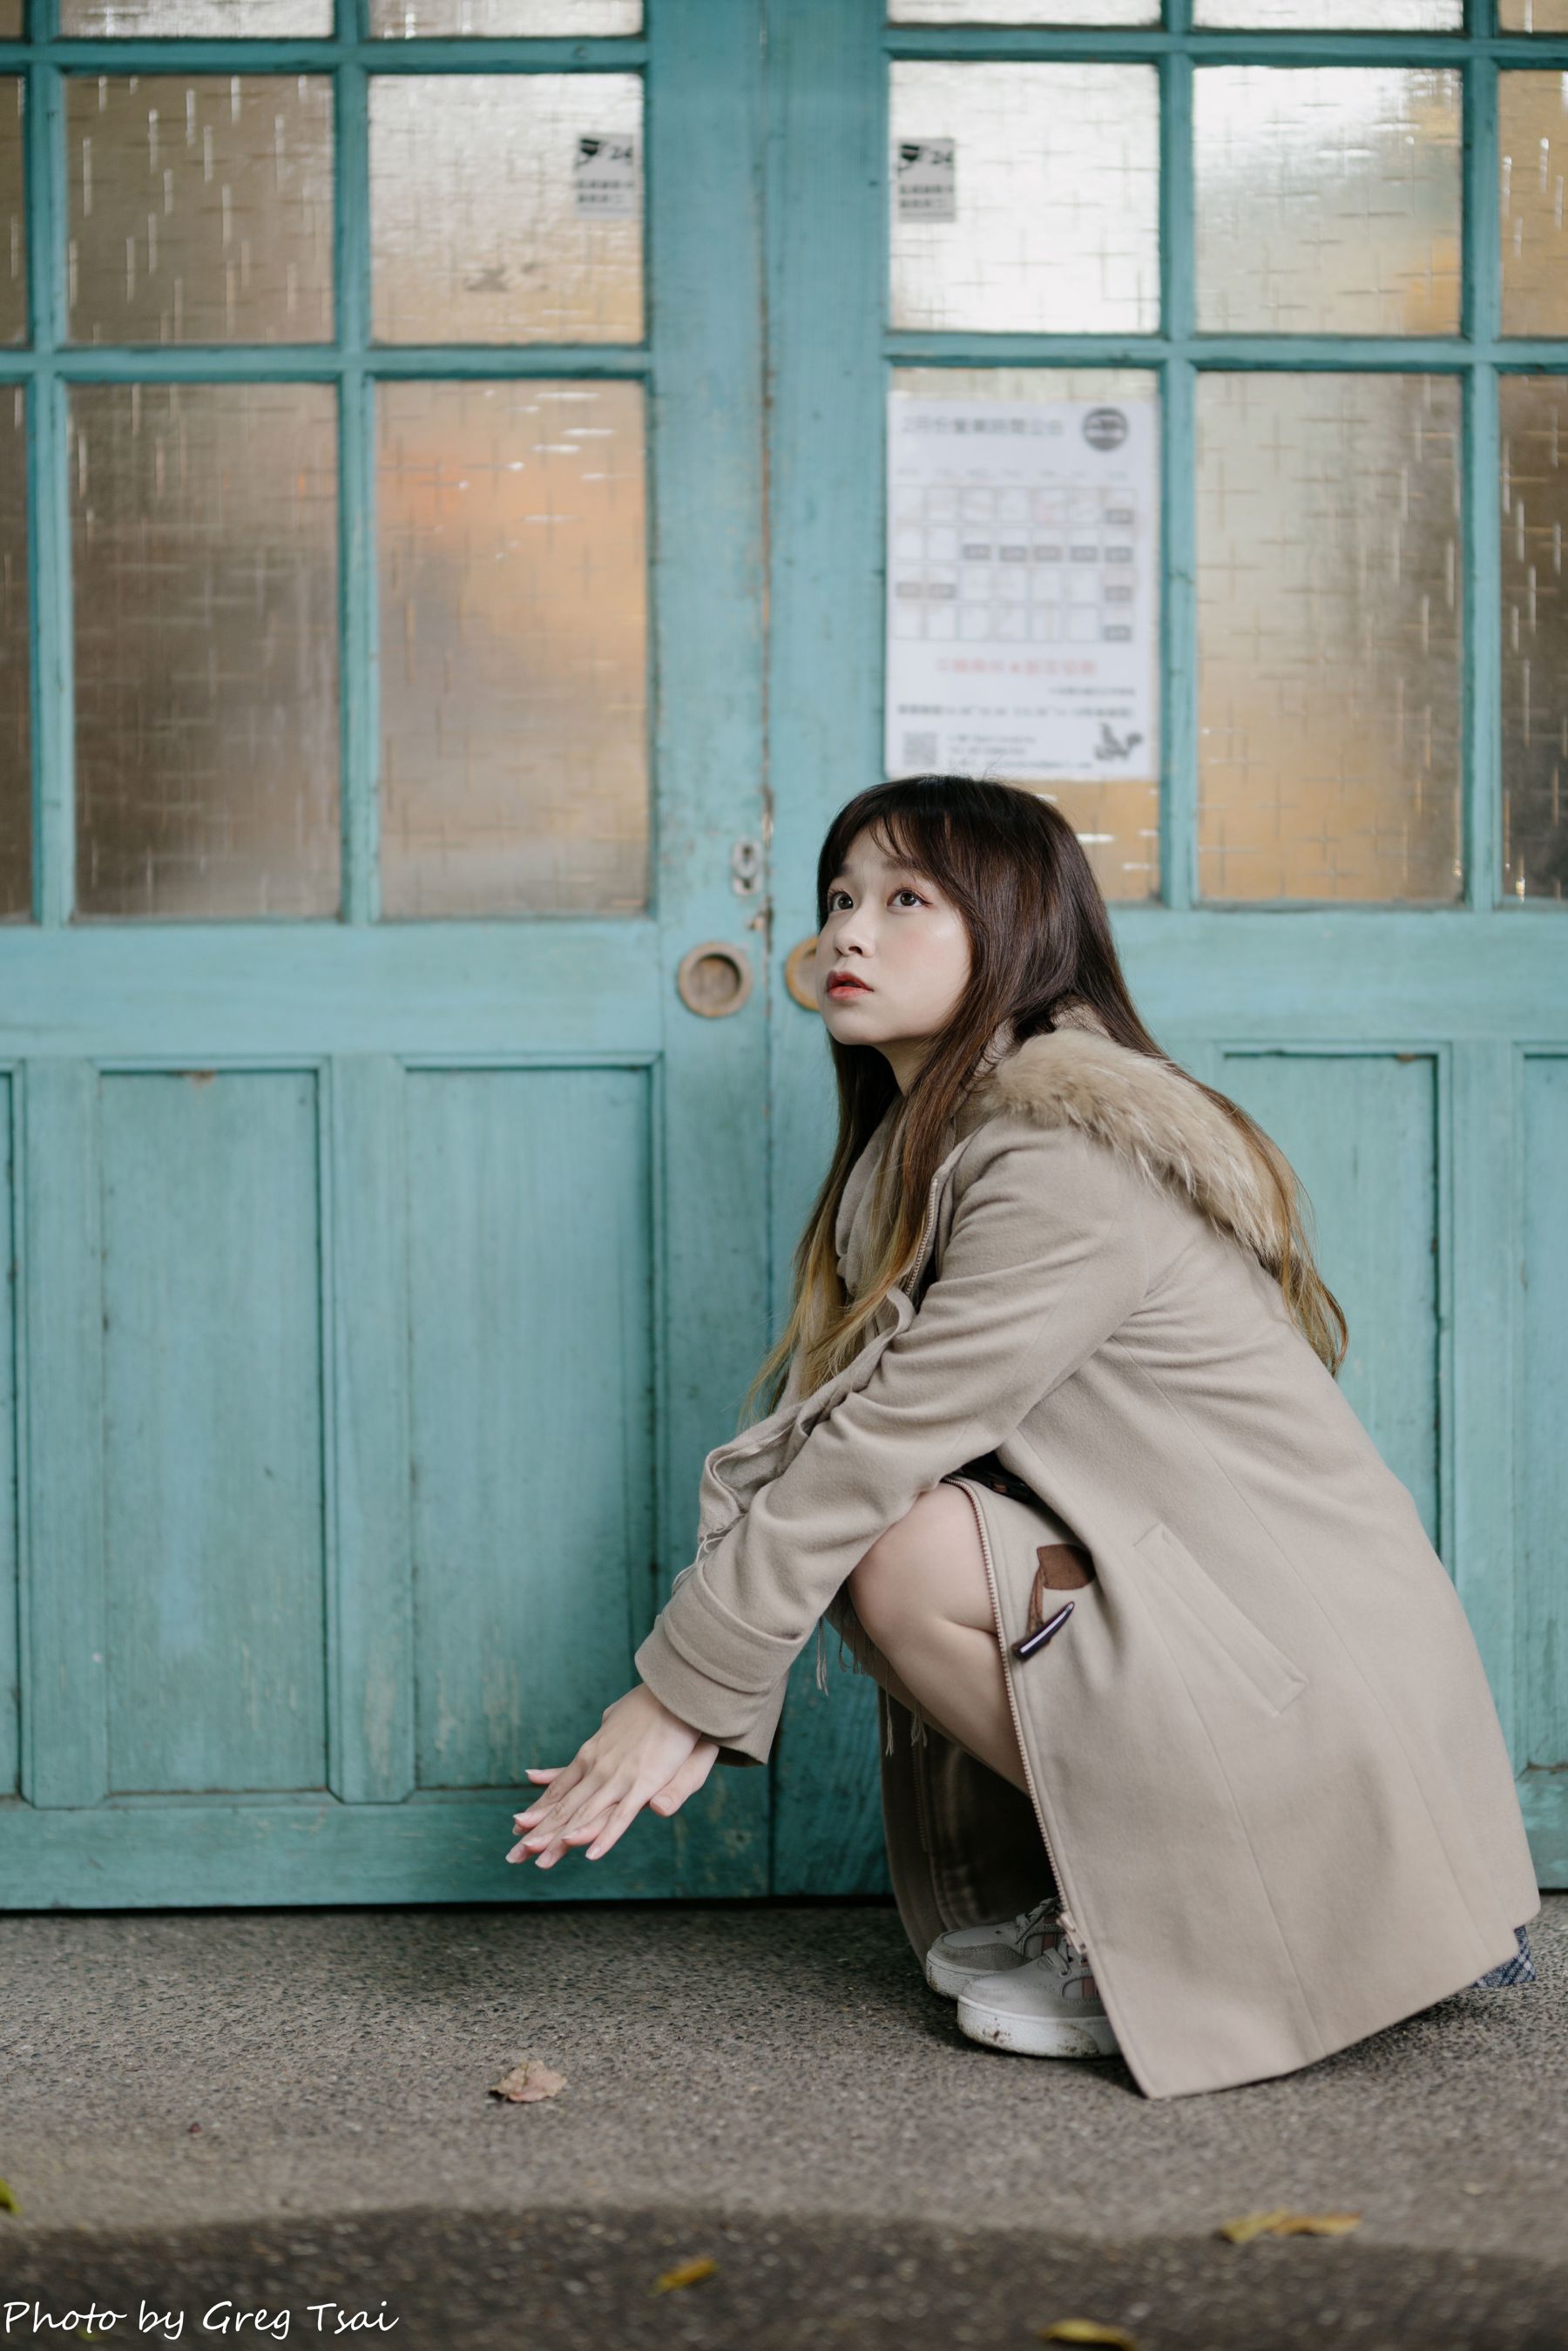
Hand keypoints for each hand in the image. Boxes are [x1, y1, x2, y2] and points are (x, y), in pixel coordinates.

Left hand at [506, 1684, 718, 1867]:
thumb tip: (601, 1726)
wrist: (677, 1693)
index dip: (539, 1811)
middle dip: (539, 1833)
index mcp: (591, 1755)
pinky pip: (622, 1816)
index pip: (559, 1789)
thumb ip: (606, 1733)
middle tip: (514, 1856)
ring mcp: (618, 1777)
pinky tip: (591, 1854)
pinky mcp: (643, 1783)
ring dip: (561, 1840)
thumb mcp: (616, 1716)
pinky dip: (606, 1835)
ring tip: (539, 1860)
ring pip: (584, 1815)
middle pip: (564, 1807)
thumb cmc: (651, 1707)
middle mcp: (597, 1769)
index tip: (518, 1827)